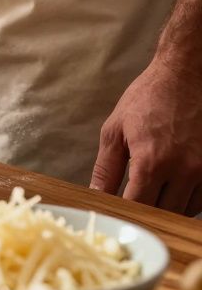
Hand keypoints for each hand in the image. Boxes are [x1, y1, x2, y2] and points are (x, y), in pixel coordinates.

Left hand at [91, 56, 201, 214]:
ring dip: (167, 207)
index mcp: (152, 162)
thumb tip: (98, 195)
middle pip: (162, 212)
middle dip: (145, 211)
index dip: (124, 212)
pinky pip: (201, 200)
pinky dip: (186, 199)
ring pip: (184, 210)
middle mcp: (183, 170)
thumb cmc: (147, 100)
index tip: (115, 212)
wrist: (184, 77)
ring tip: (153, 192)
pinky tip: (172, 187)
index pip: (136, 206)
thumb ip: (106, 168)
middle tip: (132, 203)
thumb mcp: (115, 130)